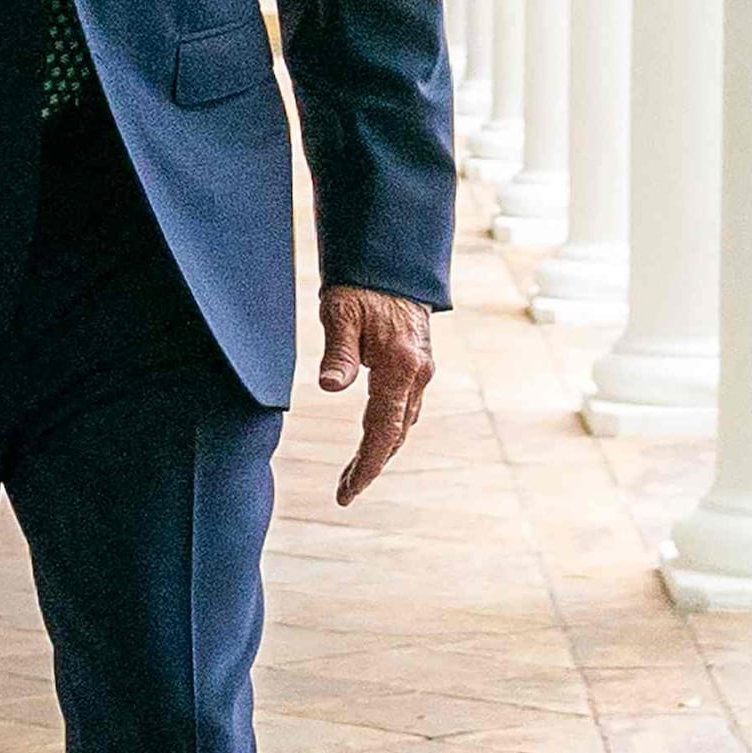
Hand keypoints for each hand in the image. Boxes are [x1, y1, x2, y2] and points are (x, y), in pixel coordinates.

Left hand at [317, 286, 435, 507]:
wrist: (392, 260)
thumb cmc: (360, 285)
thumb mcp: (340, 314)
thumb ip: (338, 353)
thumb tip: (329, 387)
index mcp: (402, 365)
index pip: (384, 430)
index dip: (367, 465)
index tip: (348, 492)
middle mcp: (419, 373)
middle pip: (396, 433)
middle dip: (372, 466)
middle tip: (345, 492)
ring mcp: (422, 369)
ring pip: (404, 423)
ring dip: (381, 450)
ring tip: (354, 474)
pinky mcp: (418, 364)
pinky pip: (405, 408)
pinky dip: (389, 430)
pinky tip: (373, 439)